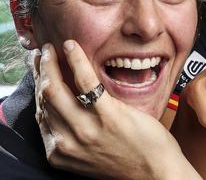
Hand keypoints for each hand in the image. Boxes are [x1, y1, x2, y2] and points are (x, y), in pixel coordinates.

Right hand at [34, 41, 198, 179]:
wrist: (156, 171)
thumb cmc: (129, 159)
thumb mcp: (90, 152)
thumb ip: (75, 133)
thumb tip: (70, 106)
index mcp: (60, 151)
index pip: (41, 113)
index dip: (39, 88)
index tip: (41, 71)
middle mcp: (67, 141)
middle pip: (45, 99)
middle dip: (40, 72)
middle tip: (44, 53)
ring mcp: (86, 129)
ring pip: (55, 89)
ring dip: (50, 64)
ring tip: (53, 49)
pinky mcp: (108, 115)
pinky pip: (85, 82)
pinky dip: (76, 61)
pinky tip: (72, 47)